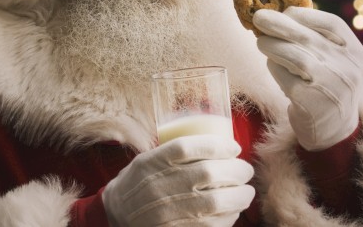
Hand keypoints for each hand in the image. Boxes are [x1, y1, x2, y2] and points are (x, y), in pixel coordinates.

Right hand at [102, 134, 254, 225]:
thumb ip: (174, 151)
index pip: (185, 147)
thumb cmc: (138, 183)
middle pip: (205, 173)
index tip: (234, 147)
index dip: (215, 145)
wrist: (116, 216)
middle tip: (246, 169)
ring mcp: (165, 212)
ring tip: (246, 191)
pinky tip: (234, 210)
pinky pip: (209, 225)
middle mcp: (157, 186)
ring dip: (238, 195)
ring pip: (212, 201)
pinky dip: (228, 216)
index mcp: (150, 163)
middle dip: (235, 170)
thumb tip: (219, 143)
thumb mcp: (147, 159)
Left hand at [254, 7, 362, 150]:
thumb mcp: (334, 61)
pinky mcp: (310, 103)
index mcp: (355, 53)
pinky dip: (274, 69)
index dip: (306, 15)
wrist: (334, 128)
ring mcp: (330, 87)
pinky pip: (285, 79)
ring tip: (261, 42)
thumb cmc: (327, 85)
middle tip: (259, 17)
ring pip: (295, 57)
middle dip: (279, 25)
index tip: (286, 11)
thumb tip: (279, 14)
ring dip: (272, 46)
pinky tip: (271, 65)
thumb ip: (316, 40)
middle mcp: (347, 69)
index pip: (333, 24)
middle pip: (308, 39)